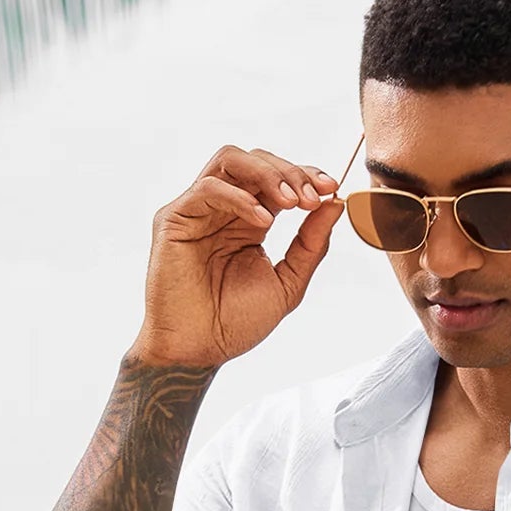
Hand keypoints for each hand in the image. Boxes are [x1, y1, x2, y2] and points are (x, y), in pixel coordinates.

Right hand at [127, 144, 345, 369]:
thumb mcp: (287, 283)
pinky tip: (263, 221)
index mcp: (249, 220)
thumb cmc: (236, 323)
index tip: (332, 187)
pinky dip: (240, 198)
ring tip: (292, 201)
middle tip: (312, 197)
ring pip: (230, 160)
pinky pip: (209, 189)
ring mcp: (198, 209)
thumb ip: (311, 245)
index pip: (277, 179)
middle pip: (256, 160)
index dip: (305, 175)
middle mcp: (224, 208)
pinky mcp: (174, 218)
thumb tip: (336, 203)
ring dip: (267, 174)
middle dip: (290, 172)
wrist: (199, 350)